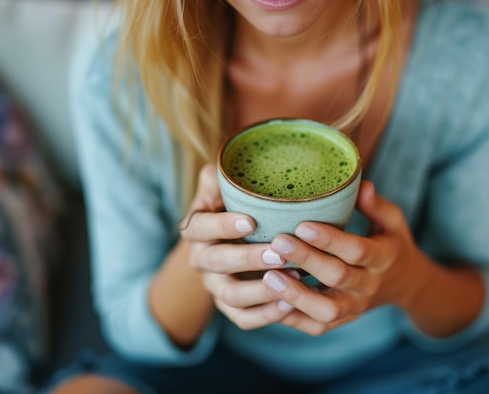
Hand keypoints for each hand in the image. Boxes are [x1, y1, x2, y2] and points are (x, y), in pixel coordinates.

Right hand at [182, 164, 297, 330]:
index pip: (201, 227)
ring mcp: (215, 287)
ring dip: (261, 290)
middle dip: (249, 259)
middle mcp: (202, 260)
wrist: (229, 242)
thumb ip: (218, 180)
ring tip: (291, 280)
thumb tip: (219, 171)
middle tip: (280, 253)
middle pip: (218, 263)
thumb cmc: (232, 208)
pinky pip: (243, 319)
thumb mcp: (221, 190)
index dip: (222, 225)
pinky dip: (264, 316)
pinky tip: (289, 305)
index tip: (250, 221)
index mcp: (196, 229)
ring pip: (231, 295)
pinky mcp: (231, 307)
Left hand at [261, 180, 426, 335]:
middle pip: (337, 276)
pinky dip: (293, 318)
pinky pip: (317, 326)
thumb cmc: (391, 244)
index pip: (357, 250)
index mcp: (383, 258)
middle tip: (277, 243)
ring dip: (296, 295)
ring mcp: (355, 307)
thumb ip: (376, 206)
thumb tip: (360, 185)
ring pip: (326, 310)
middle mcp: (369, 285)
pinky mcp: (342, 321)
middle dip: (306, 259)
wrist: (405, 286)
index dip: (330, 239)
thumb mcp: (393, 222)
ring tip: (268, 277)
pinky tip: (269, 300)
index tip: (302, 224)